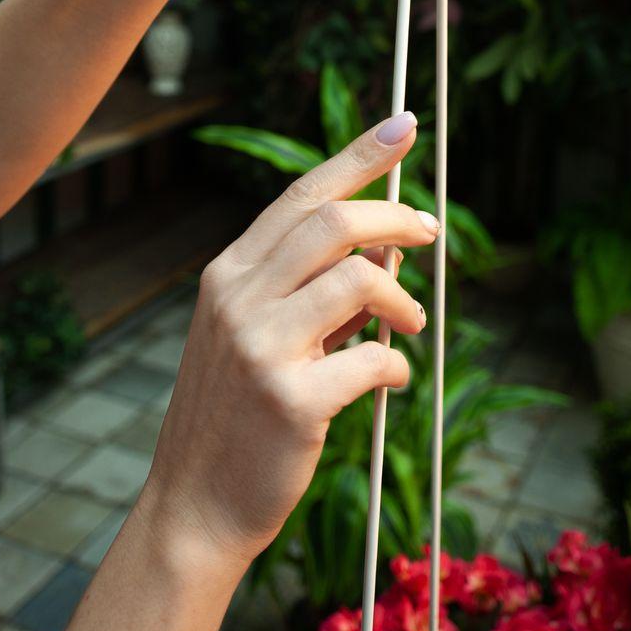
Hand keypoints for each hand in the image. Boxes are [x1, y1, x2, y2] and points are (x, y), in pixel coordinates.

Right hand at [139, 111, 434, 569]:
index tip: (405, 124)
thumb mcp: (260, 334)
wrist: (196, 506)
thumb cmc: (239, 413)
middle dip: (397, 218)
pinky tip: (389, 380)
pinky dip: (395, 364)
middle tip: (434, 233)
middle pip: (334, 222)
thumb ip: (314, 287)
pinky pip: (373, 358)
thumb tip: (389, 244)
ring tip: (410, 325)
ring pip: (361, 280)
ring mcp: (260, 347)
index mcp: (229, 273)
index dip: (360, 155)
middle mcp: (237, 297)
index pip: (302, 195)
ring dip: (402, 299)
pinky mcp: (290, 399)